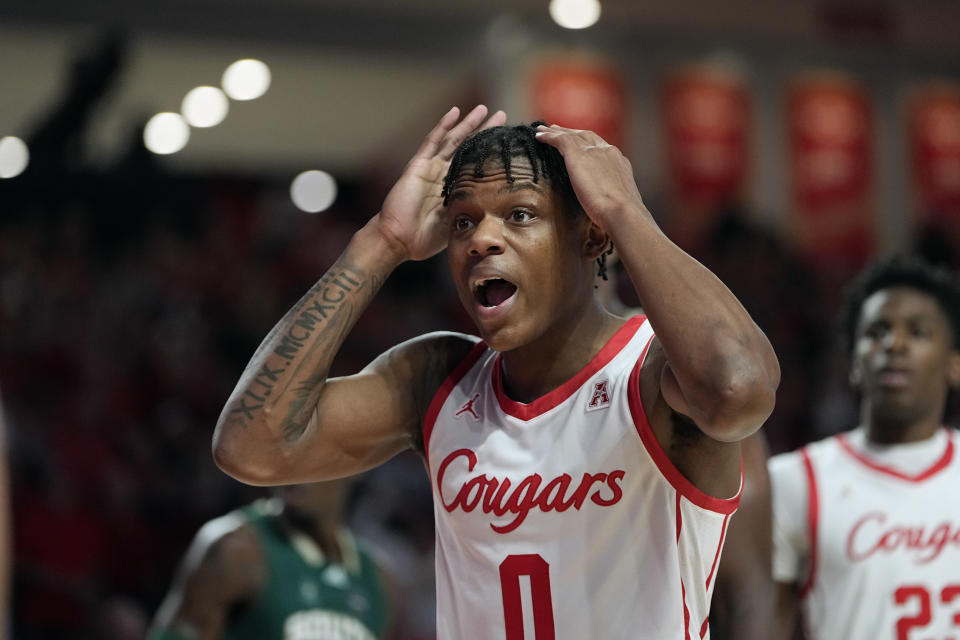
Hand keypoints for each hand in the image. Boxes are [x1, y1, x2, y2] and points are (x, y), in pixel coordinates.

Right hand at [376, 105, 506, 260]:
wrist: (398, 240)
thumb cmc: (424, 239)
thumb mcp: (456, 224)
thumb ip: (471, 212)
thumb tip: (497, 210)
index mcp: (454, 190)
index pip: (476, 166)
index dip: (491, 154)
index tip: (509, 145)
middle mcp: (443, 176)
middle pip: (468, 148)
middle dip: (484, 133)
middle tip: (502, 118)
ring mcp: (431, 168)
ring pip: (453, 140)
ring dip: (468, 124)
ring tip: (483, 109)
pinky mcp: (418, 165)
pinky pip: (433, 141)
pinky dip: (443, 126)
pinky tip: (454, 112)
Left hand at [533, 125, 644, 230]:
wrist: (621, 212)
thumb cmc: (621, 215)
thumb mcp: (619, 201)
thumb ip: (611, 197)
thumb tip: (607, 205)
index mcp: (618, 162)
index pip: (601, 148)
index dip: (587, 143)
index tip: (579, 142)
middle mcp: (608, 152)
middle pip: (586, 136)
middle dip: (572, 132)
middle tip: (557, 129)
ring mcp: (594, 152)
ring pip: (572, 136)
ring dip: (556, 132)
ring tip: (542, 130)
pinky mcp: (578, 155)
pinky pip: (560, 140)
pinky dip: (549, 137)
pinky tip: (539, 137)